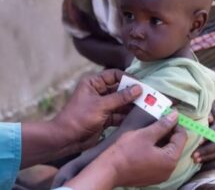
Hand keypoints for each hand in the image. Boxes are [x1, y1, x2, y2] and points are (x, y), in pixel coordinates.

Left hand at [20, 69, 142, 168]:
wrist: (66, 139)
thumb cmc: (78, 118)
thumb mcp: (101, 105)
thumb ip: (120, 97)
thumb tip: (138, 88)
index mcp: (93, 83)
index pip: (114, 75)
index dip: (128, 79)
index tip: (141, 85)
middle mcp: (98, 92)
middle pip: (120, 89)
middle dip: (132, 93)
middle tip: (148, 97)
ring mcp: (102, 105)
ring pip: (121, 103)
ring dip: (131, 106)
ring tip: (146, 107)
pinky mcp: (105, 118)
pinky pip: (119, 114)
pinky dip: (127, 116)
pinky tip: (138, 117)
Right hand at [64, 112, 187, 189]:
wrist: (108, 170)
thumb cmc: (126, 151)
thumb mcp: (146, 134)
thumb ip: (163, 125)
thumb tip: (175, 116)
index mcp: (170, 159)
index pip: (182, 137)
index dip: (176, 124)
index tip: (167, 115)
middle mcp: (169, 170)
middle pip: (175, 146)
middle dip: (169, 132)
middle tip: (158, 121)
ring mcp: (160, 175)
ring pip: (167, 153)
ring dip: (162, 140)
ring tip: (150, 130)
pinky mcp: (151, 177)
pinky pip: (159, 160)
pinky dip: (156, 150)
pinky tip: (146, 142)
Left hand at [192, 103, 214, 162]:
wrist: (205, 104)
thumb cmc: (200, 103)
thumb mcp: (202, 103)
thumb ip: (204, 109)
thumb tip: (209, 119)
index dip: (209, 136)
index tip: (198, 142)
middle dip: (207, 150)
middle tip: (194, 155)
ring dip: (207, 156)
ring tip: (194, 160)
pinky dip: (207, 158)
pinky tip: (197, 161)